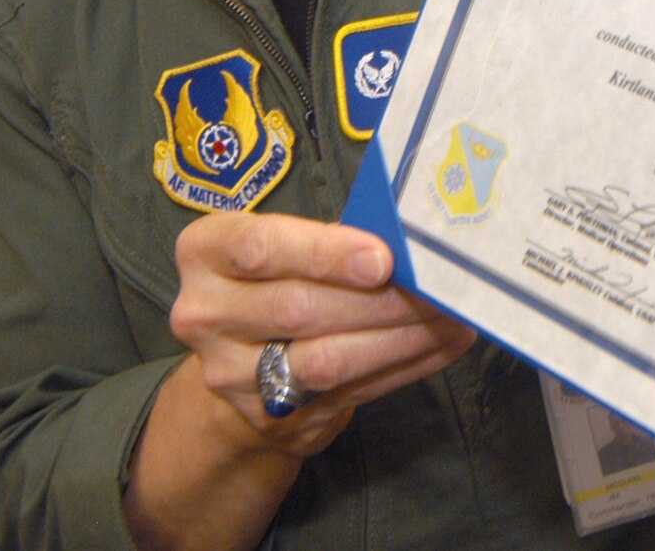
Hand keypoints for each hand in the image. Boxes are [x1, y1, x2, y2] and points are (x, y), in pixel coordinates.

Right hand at [168, 210, 475, 454]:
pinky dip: (404, 366)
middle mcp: (205, 314)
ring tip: (449, 315)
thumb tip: (406, 244)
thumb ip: (332, 239)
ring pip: (325, 360)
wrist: (240, 357)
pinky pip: (351, 392)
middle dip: (378, 299)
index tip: (382, 258)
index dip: (325, 253)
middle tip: (436, 287)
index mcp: (205, 252)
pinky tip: (441, 343)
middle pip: (299, 308)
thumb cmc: (275, 276)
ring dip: (399, 338)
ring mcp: (232, 374)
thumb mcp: (284, 241)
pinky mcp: (272, 416)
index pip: (261, 248)